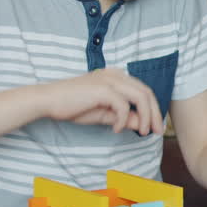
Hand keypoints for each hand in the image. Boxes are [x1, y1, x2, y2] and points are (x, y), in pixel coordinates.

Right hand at [40, 68, 163, 136]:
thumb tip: (143, 125)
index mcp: (116, 76)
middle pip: (146, 92)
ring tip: (143, 132)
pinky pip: (123, 106)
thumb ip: (124, 118)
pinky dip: (123, 120)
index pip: (143, 90)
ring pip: (140, 97)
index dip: (153, 109)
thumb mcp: (103, 114)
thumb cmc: (73, 106)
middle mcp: (116, 75)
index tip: (156, 126)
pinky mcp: (103, 89)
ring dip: (146, 116)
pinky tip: (116, 129)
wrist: (48, 101)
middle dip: (155, 114)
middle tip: (158, 132)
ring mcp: (110, 79)